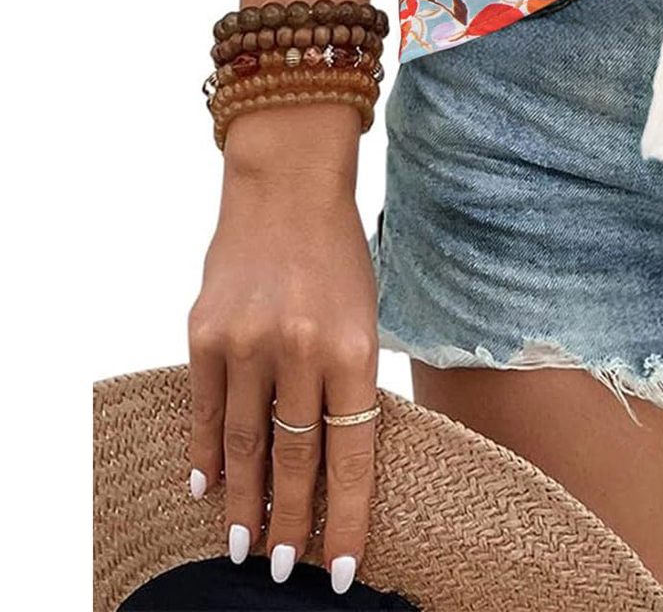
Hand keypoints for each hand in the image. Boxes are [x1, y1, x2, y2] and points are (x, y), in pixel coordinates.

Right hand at [187, 148, 378, 593]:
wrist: (286, 187)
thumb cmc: (337, 256)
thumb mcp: (363, 316)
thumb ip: (347, 382)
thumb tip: (332, 460)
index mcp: (354, 348)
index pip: (352, 454)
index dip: (348, 518)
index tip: (344, 569)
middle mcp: (300, 351)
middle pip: (295, 460)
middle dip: (292, 524)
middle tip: (286, 570)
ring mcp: (249, 343)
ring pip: (245, 445)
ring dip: (244, 502)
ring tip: (245, 546)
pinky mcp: (205, 334)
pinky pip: (205, 410)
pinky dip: (204, 453)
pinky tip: (206, 486)